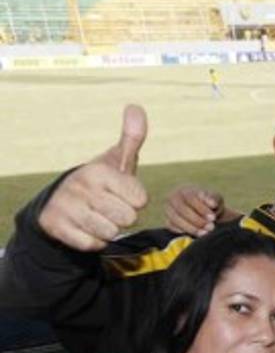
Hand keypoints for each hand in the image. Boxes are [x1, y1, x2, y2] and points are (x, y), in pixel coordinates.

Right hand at [38, 104, 147, 250]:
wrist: (62, 202)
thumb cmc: (101, 182)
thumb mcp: (117, 160)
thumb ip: (132, 138)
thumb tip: (136, 107)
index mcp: (99, 171)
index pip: (140, 200)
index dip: (135, 200)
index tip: (121, 193)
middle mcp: (81, 187)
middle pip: (128, 219)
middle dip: (123, 216)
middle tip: (109, 206)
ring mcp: (67, 207)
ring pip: (111, 233)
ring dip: (108, 229)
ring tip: (97, 216)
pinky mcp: (57, 227)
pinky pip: (93, 245)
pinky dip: (93, 240)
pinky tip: (84, 227)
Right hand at [165, 185, 235, 236]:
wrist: (207, 214)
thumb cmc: (210, 204)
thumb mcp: (215, 199)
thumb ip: (214, 199)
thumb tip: (212, 204)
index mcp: (184, 190)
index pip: (190, 198)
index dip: (201, 209)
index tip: (213, 218)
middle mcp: (173, 199)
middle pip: (182, 209)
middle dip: (197, 220)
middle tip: (210, 227)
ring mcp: (169, 211)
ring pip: (176, 220)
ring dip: (191, 228)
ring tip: (205, 233)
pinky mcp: (168, 222)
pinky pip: (173, 228)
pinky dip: (184, 232)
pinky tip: (197, 235)